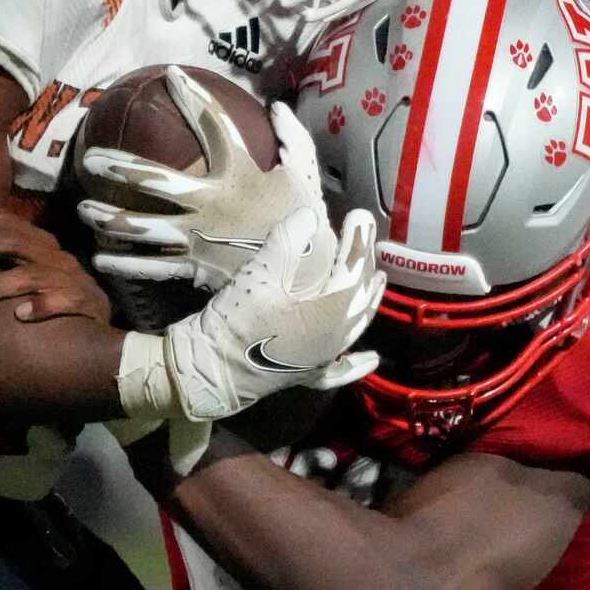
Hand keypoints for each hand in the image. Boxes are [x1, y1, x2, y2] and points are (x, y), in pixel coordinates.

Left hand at [0, 207, 111, 325]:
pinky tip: (19, 316)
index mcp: (33, 240)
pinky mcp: (83, 303)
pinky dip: (41, 306)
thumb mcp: (21, 268)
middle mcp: (50, 253)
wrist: (97, 317)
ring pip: (27, 275)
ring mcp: (68, 278)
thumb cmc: (47, 292)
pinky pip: (63, 301)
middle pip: (8, 240)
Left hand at [78, 66, 329, 291]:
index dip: (191, 96)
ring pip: (142, 227)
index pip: (211, 124)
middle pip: (154, 179)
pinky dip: (124, 263)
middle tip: (90, 158)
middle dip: (118, 166)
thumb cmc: (305, 222)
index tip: (170, 74)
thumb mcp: (306, 174)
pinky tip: (100, 256)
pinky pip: (152, 266)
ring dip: (108, 217)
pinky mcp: (194, 267)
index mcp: (238, 174)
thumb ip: (293, 137)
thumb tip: (276, 106)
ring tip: (83, 209)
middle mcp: (210, 203)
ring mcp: (197, 237)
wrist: (306, 278)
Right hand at [118, 206, 383, 426]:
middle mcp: (335, 338)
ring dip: (368, 301)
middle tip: (366, 239)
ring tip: (377, 280)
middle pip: (361, 296)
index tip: (359, 215)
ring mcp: (323, 359)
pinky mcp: (308, 374)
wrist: (211, 369)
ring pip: (356, 327)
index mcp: (329, 312)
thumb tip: (309, 217)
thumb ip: (288, 241)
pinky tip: (370, 358)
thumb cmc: (238, 320)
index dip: (358, 240)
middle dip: (365, 265)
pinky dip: (357, 363)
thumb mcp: (261, 273)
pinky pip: (340, 369)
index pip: (354, 269)